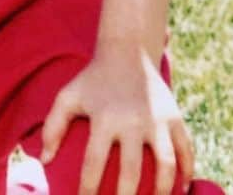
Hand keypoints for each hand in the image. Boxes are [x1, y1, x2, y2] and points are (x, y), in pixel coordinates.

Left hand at [40, 41, 193, 194]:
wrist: (128, 51)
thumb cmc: (94, 79)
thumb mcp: (69, 95)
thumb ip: (52, 125)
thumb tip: (44, 160)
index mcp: (105, 117)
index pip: (93, 163)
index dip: (88, 189)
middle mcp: (133, 119)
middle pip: (131, 170)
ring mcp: (157, 119)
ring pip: (165, 164)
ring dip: (163, 191)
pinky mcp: (175, 116)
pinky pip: (186, 150)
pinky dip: (188, 172)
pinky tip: (183, 189)